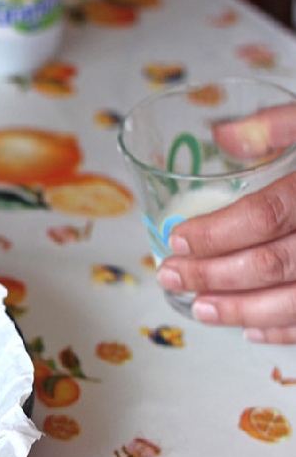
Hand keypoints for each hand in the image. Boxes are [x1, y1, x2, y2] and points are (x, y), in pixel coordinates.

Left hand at [157, 104, 295, 342]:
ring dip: (243, 311)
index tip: (177, 239)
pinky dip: (287, 330)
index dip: (218, 231)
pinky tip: (252, 330)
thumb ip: (281, 126)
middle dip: (214, 275)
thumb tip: (223, 136)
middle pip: (275, 263)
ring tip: (200, 309)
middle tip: (172, 275)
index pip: (268, 214)